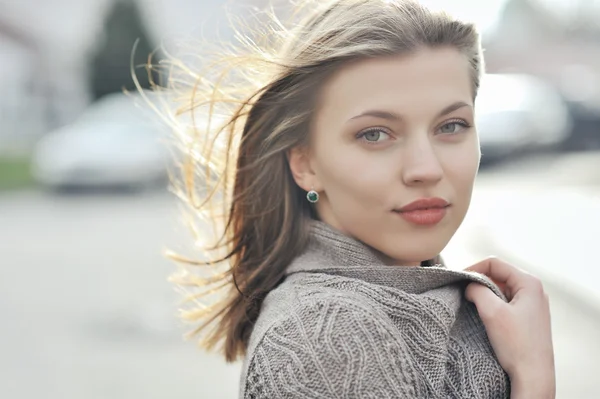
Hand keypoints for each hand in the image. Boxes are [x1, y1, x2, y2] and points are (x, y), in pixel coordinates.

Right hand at [465, 257, 554, 397]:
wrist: (533, 375)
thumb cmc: (517, 345)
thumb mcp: (491, 312)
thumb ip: (477, 290)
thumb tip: (469, 285)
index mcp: (529, 283)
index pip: (495, 263)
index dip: (473, 268)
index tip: (458, 280)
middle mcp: (534, 290)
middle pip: (499, 274)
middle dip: (479, 281)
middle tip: (463, 292)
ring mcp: (533, 304)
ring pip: (501, 288)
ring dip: (485, 293)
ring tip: (472, 304)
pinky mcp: (529, 317)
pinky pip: (506, 301)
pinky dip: (493, 303)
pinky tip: (485, 315)